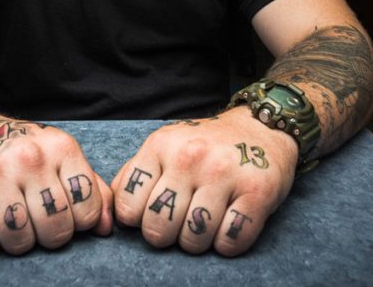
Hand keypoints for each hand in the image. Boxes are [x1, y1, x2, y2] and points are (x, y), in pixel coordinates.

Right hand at [0, 117, 112, 255]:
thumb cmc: (17, 151)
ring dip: (15, 241)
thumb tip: (107, 227)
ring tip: (9, 219)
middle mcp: (29, 156)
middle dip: (47, 236)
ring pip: (18, 240)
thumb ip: (90, 189)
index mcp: (61, 147)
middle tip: (33, 219)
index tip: (61, 211)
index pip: (88, 211)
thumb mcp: (59, 158)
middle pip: (55, 230)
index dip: (76, 222)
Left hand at [110, 107, 296, 255]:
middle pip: (159, 228)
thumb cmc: (206, 145)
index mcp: (161, 146)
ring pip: (194, 239)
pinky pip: (231, 241)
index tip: (152, 214)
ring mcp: (224, 174)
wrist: (260, 128)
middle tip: (179, 224)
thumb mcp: (165, 145)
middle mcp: (190, 157)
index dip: (138, 220)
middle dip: (167, 236)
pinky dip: (226, 245)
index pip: (128, 207)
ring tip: (204, 225)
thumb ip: (136, 173)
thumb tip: (111, 210)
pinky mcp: (257, 192)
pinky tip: (227, 227)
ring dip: (197, 242)